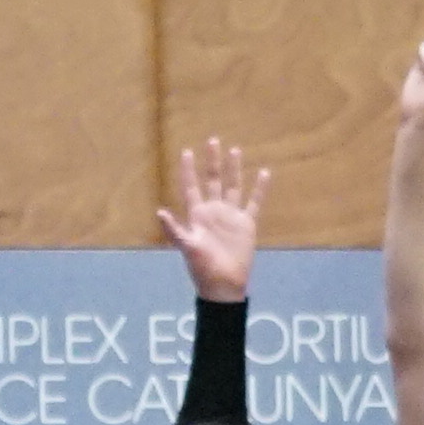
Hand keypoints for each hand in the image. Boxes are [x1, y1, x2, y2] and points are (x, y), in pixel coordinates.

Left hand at [157, 139, 265, 300]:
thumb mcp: (187, 247)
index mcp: (197, 215)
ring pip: (233, 186)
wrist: (224, 284)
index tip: (186, 151)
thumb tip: (159, 212)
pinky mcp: (246, 224)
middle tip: (212, 140)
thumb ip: (174, 229)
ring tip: (235, 150)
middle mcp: (214, 211)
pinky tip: (264, 174)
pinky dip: (259, 189)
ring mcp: (230, 216)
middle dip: (212, 162)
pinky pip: (254, 202)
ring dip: (234, 169)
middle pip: (213, 180)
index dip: (188, 170)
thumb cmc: (203, 267)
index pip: (191, 187)